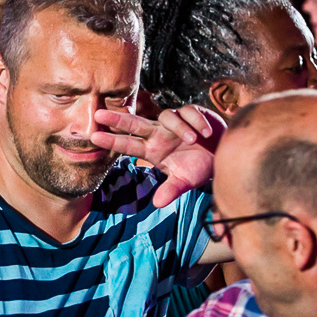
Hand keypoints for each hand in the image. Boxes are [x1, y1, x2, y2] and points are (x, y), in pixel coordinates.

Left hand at [90, 104, 224, 207]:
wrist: (222, 154)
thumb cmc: (200, 168)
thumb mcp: (185, 181)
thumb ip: (171, 190)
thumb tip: (157, 204)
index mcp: (153, 150)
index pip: (129, 144)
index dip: (112, 140)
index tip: (94, 138)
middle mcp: (159, 134)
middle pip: (135, 123)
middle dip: (117, 119)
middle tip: (98, 114)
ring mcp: (173, 123)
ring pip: (167, 116)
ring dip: (181, 128)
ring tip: (195, 140)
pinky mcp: (190, 113)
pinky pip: (189, 112)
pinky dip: (196, 122)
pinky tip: (206, 132)